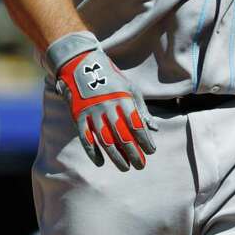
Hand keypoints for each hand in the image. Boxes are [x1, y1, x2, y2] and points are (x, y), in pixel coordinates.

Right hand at [47, 32, 157, 171]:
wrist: (82, 67)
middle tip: (141, 165)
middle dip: (134, 153)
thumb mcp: (130, 89)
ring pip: (106, 141)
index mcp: (124, 99)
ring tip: (126, 167)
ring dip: (116, 156)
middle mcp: (108, 107)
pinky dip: (93, 153)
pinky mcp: (79, 116)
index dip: (145, 140)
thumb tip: (155, 130)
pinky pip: (86, 139)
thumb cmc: (112, 80)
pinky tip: (101, 162)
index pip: (137, 125)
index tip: (151, 151)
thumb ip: (142, 110)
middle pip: (123, 136)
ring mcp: (92, 112)